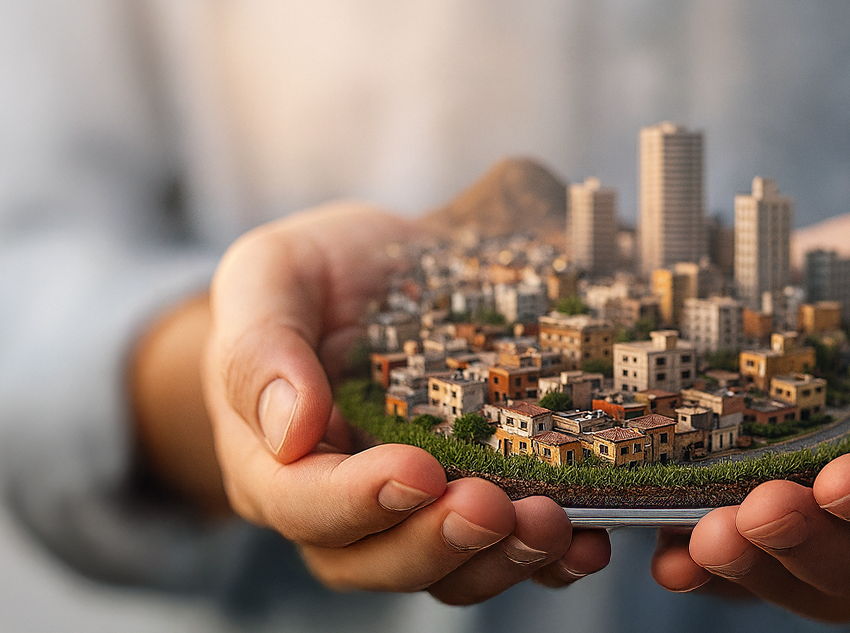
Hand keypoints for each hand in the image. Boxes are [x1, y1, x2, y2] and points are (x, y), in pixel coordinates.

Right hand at [196, 202, 609, 601]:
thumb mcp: (267, 276)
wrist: (373, 274)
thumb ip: (260, 347)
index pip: (301, 502)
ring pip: (445, 575)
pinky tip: (589, 539)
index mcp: (271, 460)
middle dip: (438, 542)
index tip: (418, 470)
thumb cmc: (309, 277)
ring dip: (500, 560)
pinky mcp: (470, 509)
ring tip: (553, 523)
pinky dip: (548, 562)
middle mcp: (336, 508)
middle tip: (493, 506)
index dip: (358, 499)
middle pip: (373, 560)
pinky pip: (505, 558)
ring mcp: (408, 517)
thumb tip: (291, 430)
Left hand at [650, 207, 849, 620]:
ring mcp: (833, 535)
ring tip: (706, 536)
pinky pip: (740, 571)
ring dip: (751, 568)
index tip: (842, 480)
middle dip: (807, 544)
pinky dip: (702, 569)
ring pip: (801, 582)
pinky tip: (668, 555)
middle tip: (759, 513)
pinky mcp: (767, 532)